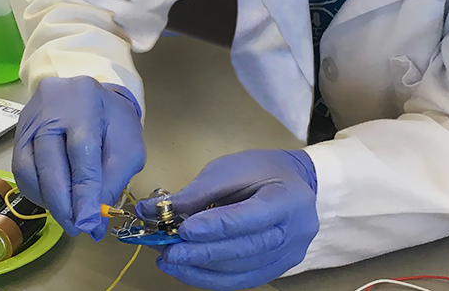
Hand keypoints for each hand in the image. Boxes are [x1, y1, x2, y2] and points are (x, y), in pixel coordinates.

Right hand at [13, 76, 145, 239]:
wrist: (90, 98)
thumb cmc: (113, 122)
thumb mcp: (128, 148)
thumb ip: (112, 182)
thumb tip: (94, 223)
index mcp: (86, 99)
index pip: (81, 150)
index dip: (83, 191)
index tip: (88, 222)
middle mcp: (51, 105)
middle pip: (49, 159)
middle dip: (62, 202)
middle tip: (76, 228)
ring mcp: (29, 117)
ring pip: (28, 167)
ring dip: (47, 200)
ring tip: (67, 215)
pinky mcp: (17, 131)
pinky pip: (20, 168)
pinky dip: (38, 191)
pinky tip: (54, 200)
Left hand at [139, 149, 317, 290]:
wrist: (295, 184)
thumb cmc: (262, 171)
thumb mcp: (230, 168)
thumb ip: (197, 192)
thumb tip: (154, 210)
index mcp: (287, 199)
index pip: (250, 217)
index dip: (216, 226)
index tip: (183, 229)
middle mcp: (294, 233)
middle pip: (246, 249)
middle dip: (203, 253)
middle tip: (169, 252)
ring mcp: (287, 256)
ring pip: (241, 270)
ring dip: (201, 269)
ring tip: (169, 260)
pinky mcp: (275, 270)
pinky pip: (240, 281)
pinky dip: (210, 278)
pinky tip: (186, 270)